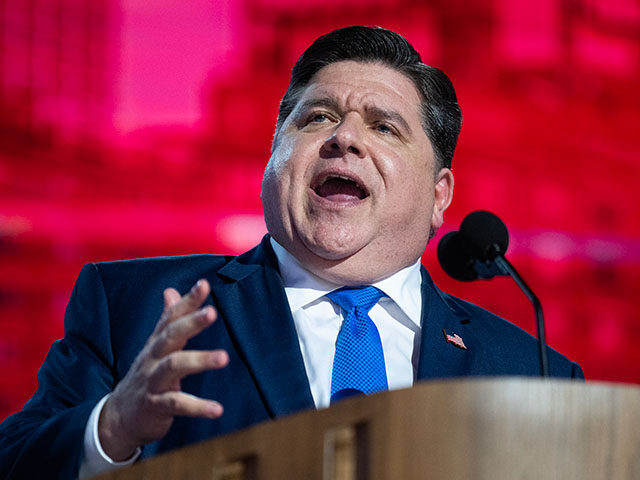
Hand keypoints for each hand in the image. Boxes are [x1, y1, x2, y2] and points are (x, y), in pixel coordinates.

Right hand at [98, 279, 228, 460]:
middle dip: (191, 322)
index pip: (171, 317)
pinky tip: (217, 409)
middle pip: (170, 335)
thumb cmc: (146, 377)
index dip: (187, 300)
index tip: (204, 284)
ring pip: (174, 366)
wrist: (118, 418)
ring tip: (224, 357)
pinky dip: (197, 406)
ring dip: (199, 360)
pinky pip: (177, 404)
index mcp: (157, 343)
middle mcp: (153, 358)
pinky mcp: (155, 406)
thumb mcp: (155, 347)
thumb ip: (167, 320)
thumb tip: (171, 290)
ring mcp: (153, 381)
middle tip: (212, 312)